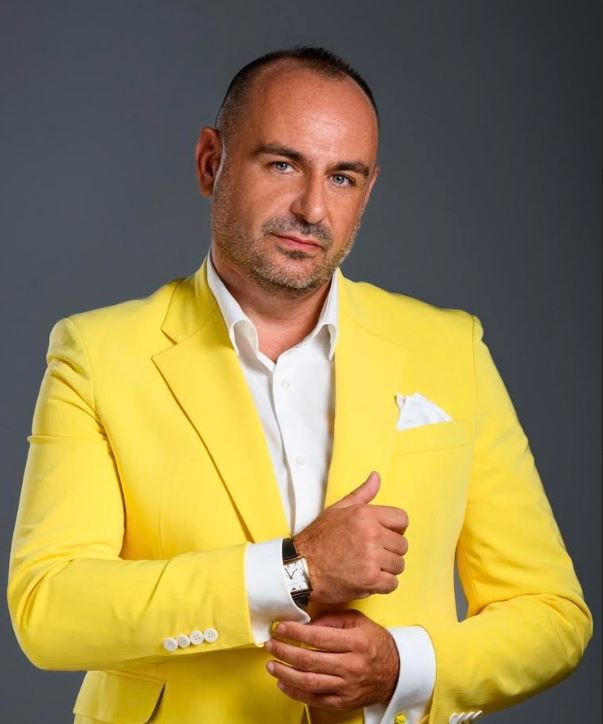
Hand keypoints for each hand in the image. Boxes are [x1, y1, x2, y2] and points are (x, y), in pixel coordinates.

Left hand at [264, 609, 399, 709]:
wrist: (396, 671)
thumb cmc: (374, 642)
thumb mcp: (357, 621)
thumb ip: (331, 619)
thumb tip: (305, 624)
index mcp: (356, 642)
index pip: (319, 638)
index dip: (295, 632)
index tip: (280, 628)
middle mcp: (352, 666)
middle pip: (310, 661)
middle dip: (285, 652)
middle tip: (270, 645)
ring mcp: (347, 686)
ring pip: (310, 683)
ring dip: (285, 674)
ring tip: (271, 665)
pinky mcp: (344, 701)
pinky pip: (316, 699)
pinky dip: (296, 692)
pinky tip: (284, 684)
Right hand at [293, 471, 408, 603]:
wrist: (301, 567)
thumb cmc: (318, 538)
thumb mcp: (338, 509)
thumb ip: (362, 493)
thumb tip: (376, 476)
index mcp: (365, 514)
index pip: (402, 519)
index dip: (395, 529)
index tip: (385, 535)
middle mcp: (372, 535)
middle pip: (402, 544)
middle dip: (390, 550)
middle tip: (373, 554)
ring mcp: (372, 558)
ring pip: (399, 565)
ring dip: (387, 568)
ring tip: (369, 566)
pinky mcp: (370, 580)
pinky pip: (392, 584)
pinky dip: (383, 584)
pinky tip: (368, 579)